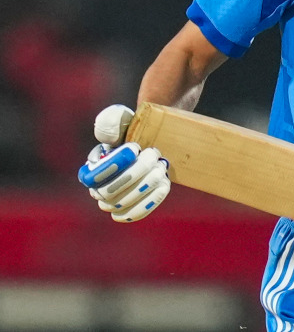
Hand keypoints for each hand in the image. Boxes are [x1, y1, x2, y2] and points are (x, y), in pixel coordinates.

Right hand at [77, 105, 170, 221]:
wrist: (153, 141)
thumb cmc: (133, 129)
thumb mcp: (120, 119)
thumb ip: (109, 124)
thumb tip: (106, 139)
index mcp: (91, 170)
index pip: (93, 177)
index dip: (114, 164)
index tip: (135, 147)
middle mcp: (98, 190)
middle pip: (109, 193)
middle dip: (135, 173)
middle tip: (154, 154)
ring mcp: (116, 203)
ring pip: (124, 204)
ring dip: (146, 185)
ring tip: (161, 166)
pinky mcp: (132, 208)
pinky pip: (137, 213)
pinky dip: (152, 200)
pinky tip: (164, 184)